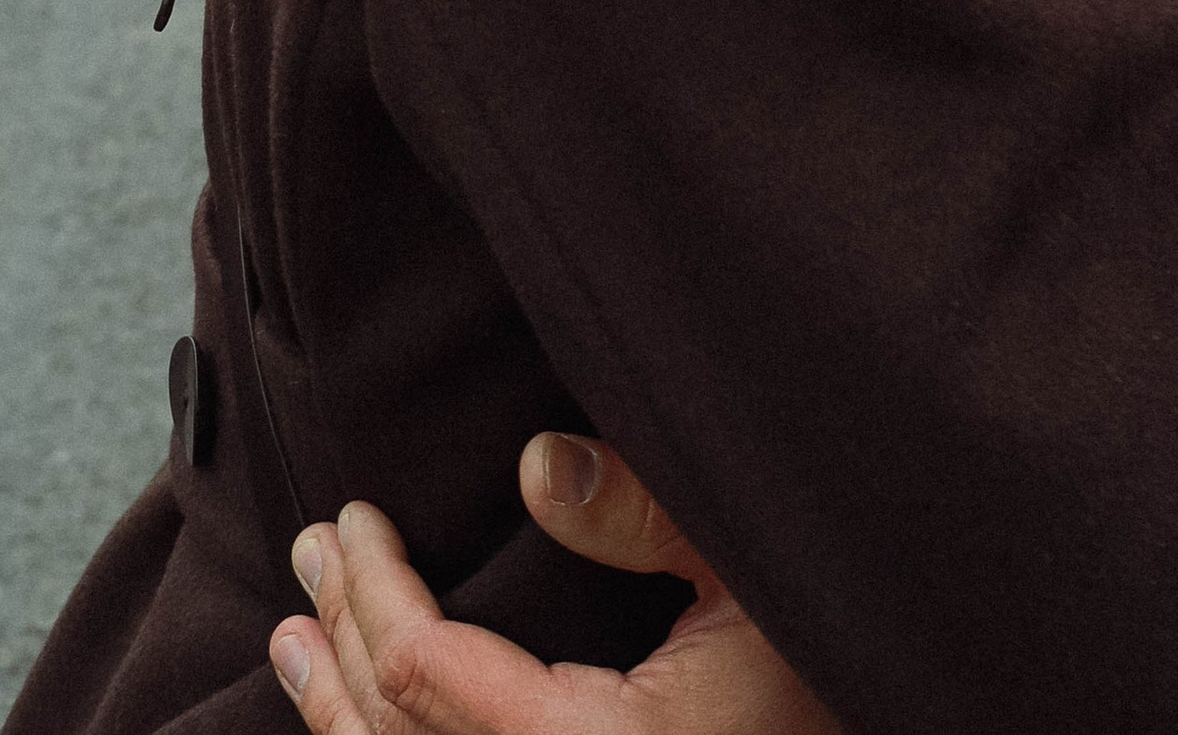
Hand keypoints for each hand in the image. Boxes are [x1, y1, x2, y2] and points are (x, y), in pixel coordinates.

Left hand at [269, 437, 839, 734]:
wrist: (882, 717)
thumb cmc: (830, 643)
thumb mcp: (752, 562)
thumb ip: (644, 513)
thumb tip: (529, 467)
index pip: (426, 678)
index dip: (373, 596)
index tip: (352, 517)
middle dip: (338, 639)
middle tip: (309, 549)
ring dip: (338, 711)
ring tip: (295, 637)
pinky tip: (364, 719)